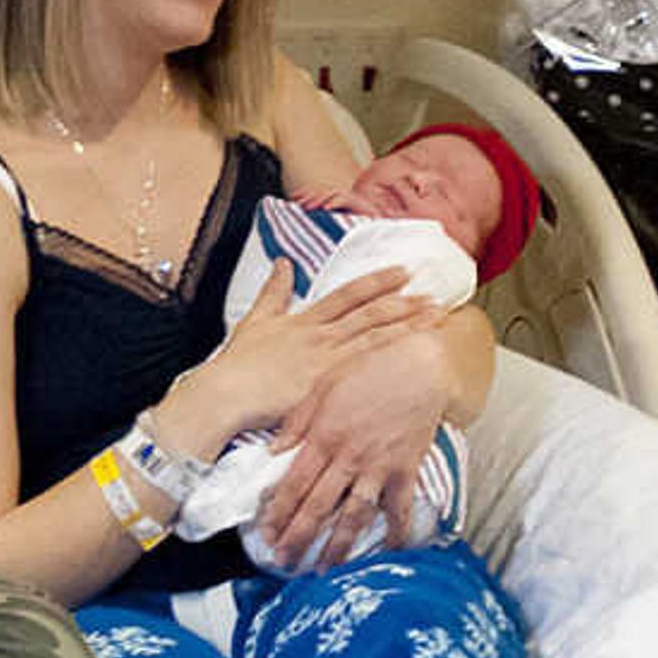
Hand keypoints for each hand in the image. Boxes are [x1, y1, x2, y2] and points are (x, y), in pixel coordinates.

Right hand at [169, 269, 433, 447]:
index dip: (377, 282)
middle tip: (432, 292)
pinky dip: (390, 365)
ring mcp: (325, 362)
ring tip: (432, 318)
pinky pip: (365, 374)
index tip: (402, 272)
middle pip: (368, 315)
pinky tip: (411, 360)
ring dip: (405, 328)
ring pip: (373, 340)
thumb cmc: (236, 365)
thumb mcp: (254, 320)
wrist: (225, 395)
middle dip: (402, 302)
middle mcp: (319, 337)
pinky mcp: (326, 388)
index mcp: (304, 321)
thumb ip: (273, 291)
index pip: (348, 295)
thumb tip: (283, 262)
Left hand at [246, 317, 455, 569]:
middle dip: (298, 537)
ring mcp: (379, 466)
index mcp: (323, 437)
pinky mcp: (406, 469)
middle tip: (284, 561)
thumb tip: (273, 453)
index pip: (294, 484)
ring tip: (325, 569)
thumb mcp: (321, 386)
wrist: (419, 364)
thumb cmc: (368, 368)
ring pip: (354, 516)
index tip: (266, 535)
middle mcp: (348, 457)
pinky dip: (396, 532)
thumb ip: (296, 422)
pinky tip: (390, 552)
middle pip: (318, 507)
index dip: (279, 514)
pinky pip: (400, 508)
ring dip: (338, 546)